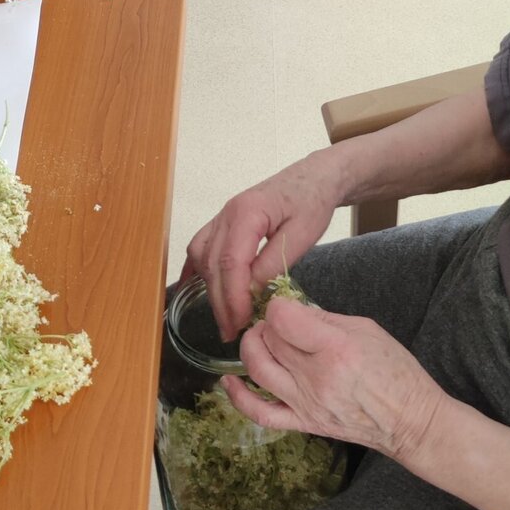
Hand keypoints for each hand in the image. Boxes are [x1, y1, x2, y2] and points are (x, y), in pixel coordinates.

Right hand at [185, 152, 344, 340]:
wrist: (313, 177)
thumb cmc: (312, 202)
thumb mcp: (303, 234)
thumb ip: (274, 262)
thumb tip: (251, 291)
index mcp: (247, 212)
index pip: (231, 262)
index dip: (233, 296)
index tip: (242, 321)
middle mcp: (226, 213)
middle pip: (213, 264)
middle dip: (220, 301)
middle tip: (231, 331)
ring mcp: (221, 217)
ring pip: (202, 257)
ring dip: (210, 289)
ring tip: (225, 317)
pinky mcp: (223, 223)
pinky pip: (200, 247)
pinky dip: (197, 270)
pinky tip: (196, 290)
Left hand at [223, 296, 446, 460]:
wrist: (410, 419)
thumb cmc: (395, 371)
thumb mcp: (366, 329)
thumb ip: (324, 318)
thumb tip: (292, 310)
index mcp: (336, 347)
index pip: (282, 318)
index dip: (278, 306)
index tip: (286, 306)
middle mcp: (316, 376)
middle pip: (268, 340)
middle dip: (268, 324)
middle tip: (280, 322)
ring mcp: (306, 403)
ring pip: (257, 370)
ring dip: (252, 348)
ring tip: (262, 340)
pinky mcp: (303, 422)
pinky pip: (260, 414)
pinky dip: (238, 397)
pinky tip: (230, 381)